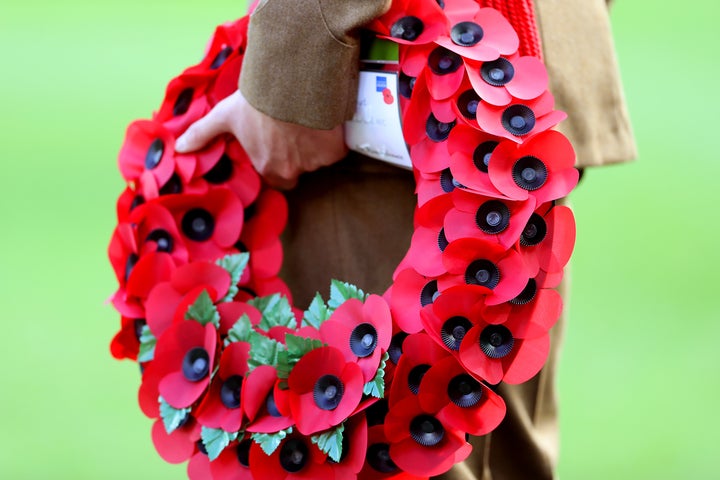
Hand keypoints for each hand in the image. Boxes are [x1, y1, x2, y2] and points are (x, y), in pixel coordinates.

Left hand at [175, 90, 347, 188]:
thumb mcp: (225, 115)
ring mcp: (315, 162)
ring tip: (309, 119)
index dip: (276, 160)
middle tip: (294, 130)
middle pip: (298, 169)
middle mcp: (292, 171)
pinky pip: (337, 149)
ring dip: (315, 143)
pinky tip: (326, 120)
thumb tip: (178, 149)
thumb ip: (202, 133)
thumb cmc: (255, 102)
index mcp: (267, 168)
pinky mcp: (335, 151)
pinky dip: (334, 138)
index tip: (277, 142)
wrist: (290, 83)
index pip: (275, 176)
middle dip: (297, 154)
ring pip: (318, 158)